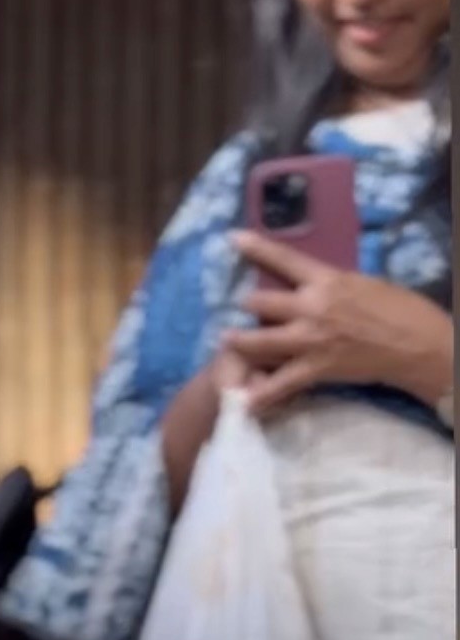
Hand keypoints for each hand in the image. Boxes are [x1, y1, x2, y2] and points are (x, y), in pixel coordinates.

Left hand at [224, 234, 452, 417]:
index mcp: (325, 280)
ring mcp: (310, 339)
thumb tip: (313, 284)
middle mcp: (311, 307)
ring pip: (260, 341)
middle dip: (248, 305)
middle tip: (240, 307)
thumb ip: (330, 285)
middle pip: (262, 303)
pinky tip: (245, 400)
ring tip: (226, 341)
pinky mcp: (315, 368)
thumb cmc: (395, 307)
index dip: (256, 248)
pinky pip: (281, 383)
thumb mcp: (360, 283)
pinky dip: (262, 394)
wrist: (412, 341)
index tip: (234, 239)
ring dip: (240, 342)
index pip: (284, 258)